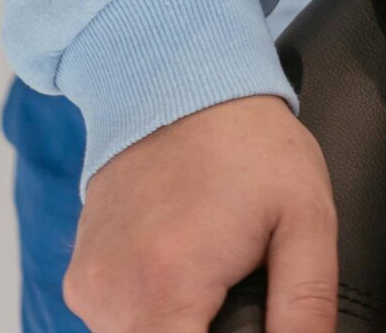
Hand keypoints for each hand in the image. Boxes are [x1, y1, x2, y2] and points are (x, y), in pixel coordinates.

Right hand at [63, 95, 335, 332]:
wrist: (182, 78)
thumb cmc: (248, 144)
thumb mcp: (306, 217)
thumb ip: (307, 304)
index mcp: (168, 285)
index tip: (238, 323)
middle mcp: (115, 293)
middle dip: (201, 332)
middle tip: (233, 288)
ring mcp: (89, 286)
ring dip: (174, 325)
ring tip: (209, 272)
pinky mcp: (78, 276)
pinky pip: (115, 320)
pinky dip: (148, 310)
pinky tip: (179, 265)